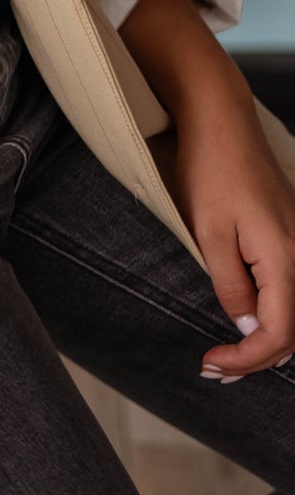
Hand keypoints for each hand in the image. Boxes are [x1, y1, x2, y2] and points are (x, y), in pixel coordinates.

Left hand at [170, 95, 294, 380]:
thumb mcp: (209, 236)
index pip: (279, 334)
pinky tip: (248, 323)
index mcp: (286, 259)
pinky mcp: (293, 235)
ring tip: (228, 357)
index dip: (247, 359)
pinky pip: (292, 290)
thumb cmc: (210, 172)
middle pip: (293, 330)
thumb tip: (250, 329)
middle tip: (215, 370)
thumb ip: (232, 287)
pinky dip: (274, 315)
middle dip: (257, 357)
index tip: (211, 364)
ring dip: (266, 340)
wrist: (222, 124)